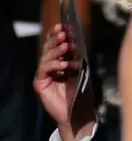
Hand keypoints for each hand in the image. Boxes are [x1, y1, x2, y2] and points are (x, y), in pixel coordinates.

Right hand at [33, 24, 94, 140]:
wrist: (78, 115)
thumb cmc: (82, 95)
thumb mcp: (82, 74)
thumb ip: (78, 60)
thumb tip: (79, 43)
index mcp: (59, 64)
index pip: (55, 46)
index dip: (57, 35)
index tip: (63, 25)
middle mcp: (49, 68)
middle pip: (48, 49)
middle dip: (55, 39)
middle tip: (62, 31)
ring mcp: (44, 76)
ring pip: (46, 58)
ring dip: (56, 50)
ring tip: (66, 45)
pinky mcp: (40, 84)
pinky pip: (44, 70)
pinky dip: (54, 65)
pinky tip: (64, 64)